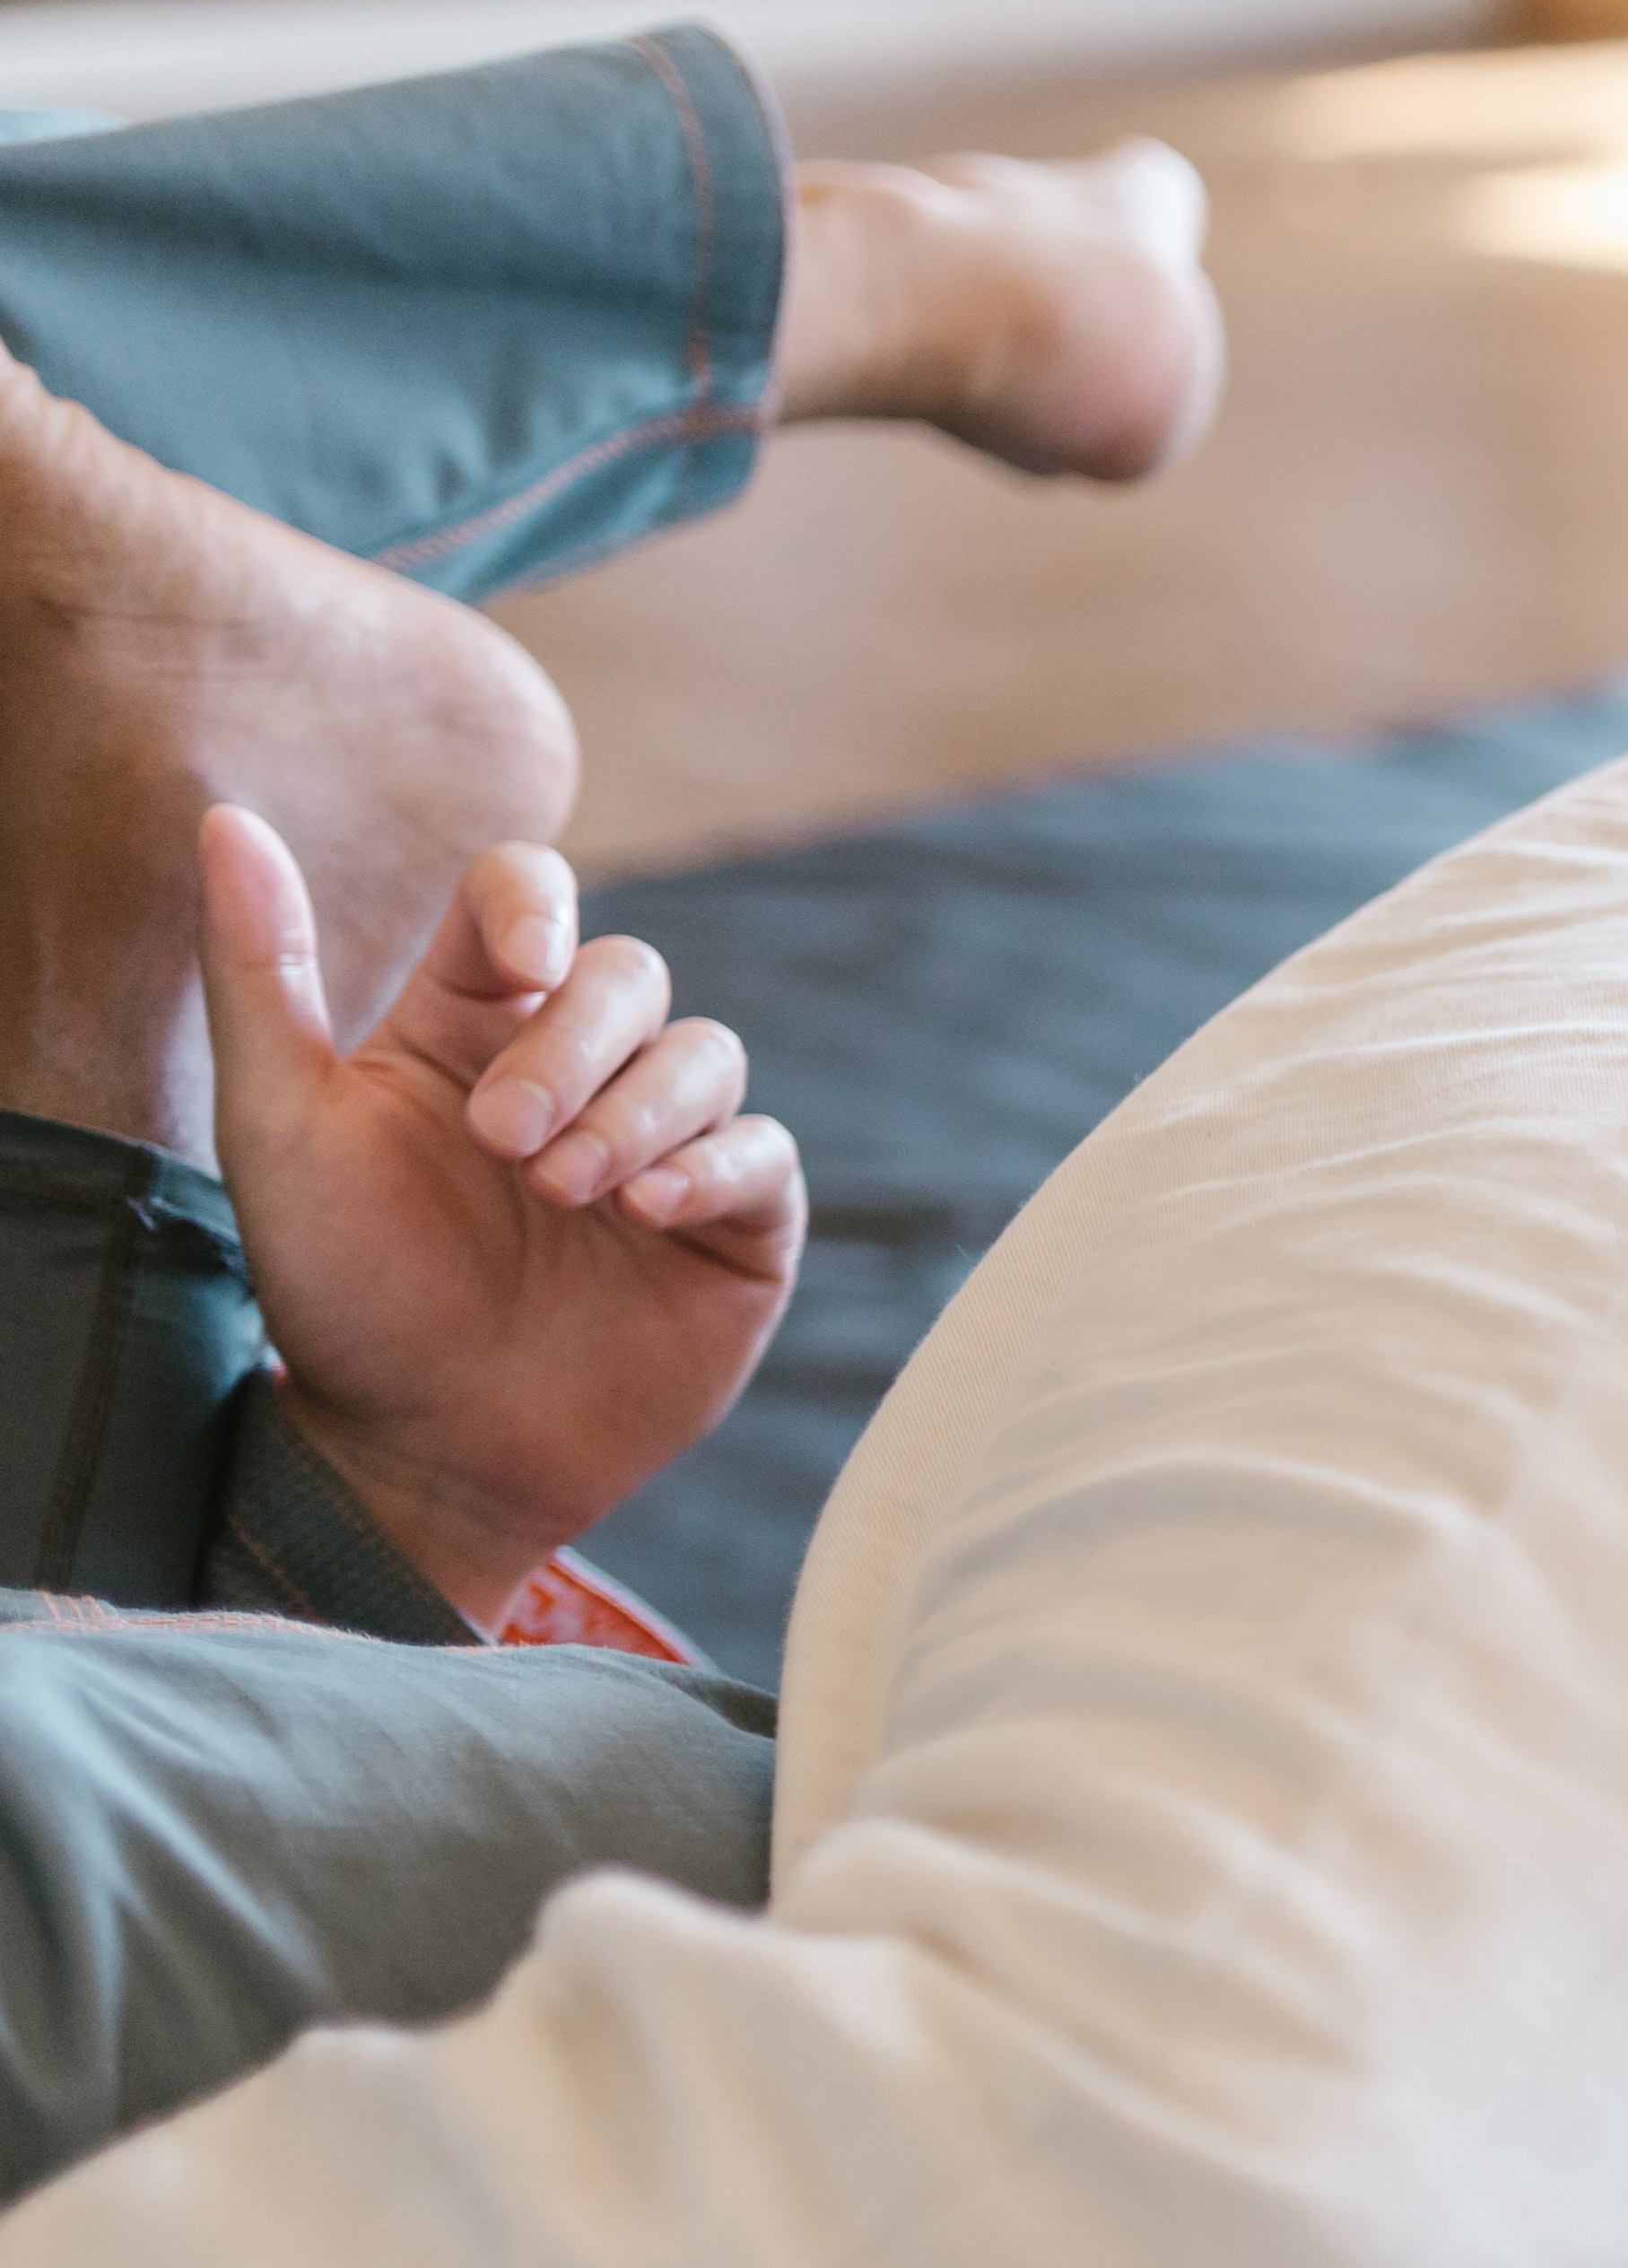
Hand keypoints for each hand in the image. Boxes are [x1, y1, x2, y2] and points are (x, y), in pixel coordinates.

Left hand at [200, 808, 804, 1625]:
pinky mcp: (735, 1227)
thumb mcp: (277, 1128)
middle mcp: (576, 1071)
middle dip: (579, 1046)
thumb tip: (223, 816)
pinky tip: (644, 1212)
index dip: (538, 905)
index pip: (525, 896)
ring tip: (572, 1193)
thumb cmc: (342, 1293)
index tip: (521, 967)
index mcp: (468, 1027)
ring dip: (641, 1110)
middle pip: (629, 974)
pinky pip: (764, 1153)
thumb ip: (259, 975)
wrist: (428, 1450)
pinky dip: (713, 1166)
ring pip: (708, 1053)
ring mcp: (664, 1146)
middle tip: (509, 1144)